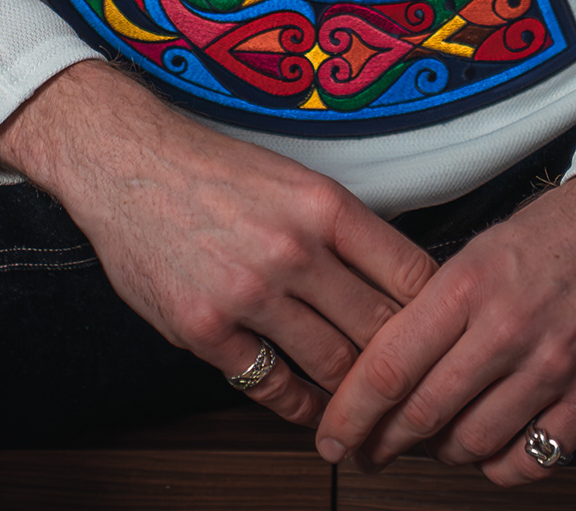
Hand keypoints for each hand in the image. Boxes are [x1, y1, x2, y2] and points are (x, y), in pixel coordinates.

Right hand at [0, 60, 437, 427]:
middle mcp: (293, 249)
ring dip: (359, 395)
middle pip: (379, 329)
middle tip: (424, 389)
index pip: (409, 273)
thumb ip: (342, 229)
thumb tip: (398, 280)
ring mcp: (248, 293)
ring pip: (334, 366)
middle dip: (407, 364)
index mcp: (323, 204)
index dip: (437, 313)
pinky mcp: (206, 330)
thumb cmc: (213, 169)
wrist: (126, 162)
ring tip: (377, 412)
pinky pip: (274, 388)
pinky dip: (303, 406)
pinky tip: (316, 409)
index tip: (448, 335)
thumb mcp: (293, 178)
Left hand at [316, 172, 575, 483]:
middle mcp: (507, 328)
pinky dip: (498, 467)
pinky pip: (530, 461)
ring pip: (472, 444)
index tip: (333, 434)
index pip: (390, 366)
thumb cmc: (559, 229)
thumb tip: (394, 365)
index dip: (351, 413)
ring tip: (433, 443)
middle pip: (423, 414)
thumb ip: (440, 308)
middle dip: (384, 443)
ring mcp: (554, 366)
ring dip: (441, 454)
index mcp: (469, 283)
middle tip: (369, 451)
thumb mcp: (482, 249)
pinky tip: (490, 450)